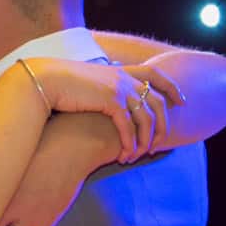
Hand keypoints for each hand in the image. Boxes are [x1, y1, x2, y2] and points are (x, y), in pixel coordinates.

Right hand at [26, 58, 183, 160]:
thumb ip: (99, 86)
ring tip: (139, 155)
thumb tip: (103, 95)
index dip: (172, 87)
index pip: (155, 74)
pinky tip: (125, 155)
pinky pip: (129, 127)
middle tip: (160, 144)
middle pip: (157, 102)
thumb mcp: (84, 81)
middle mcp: (124, 77)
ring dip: (146, 140)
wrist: (44, 80)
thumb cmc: (58, 83)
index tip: (181, 101)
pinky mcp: (110, 101)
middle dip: (163, 126)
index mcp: (119, 70)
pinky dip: (130, 143)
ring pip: (147, 119)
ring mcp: (119, 88)